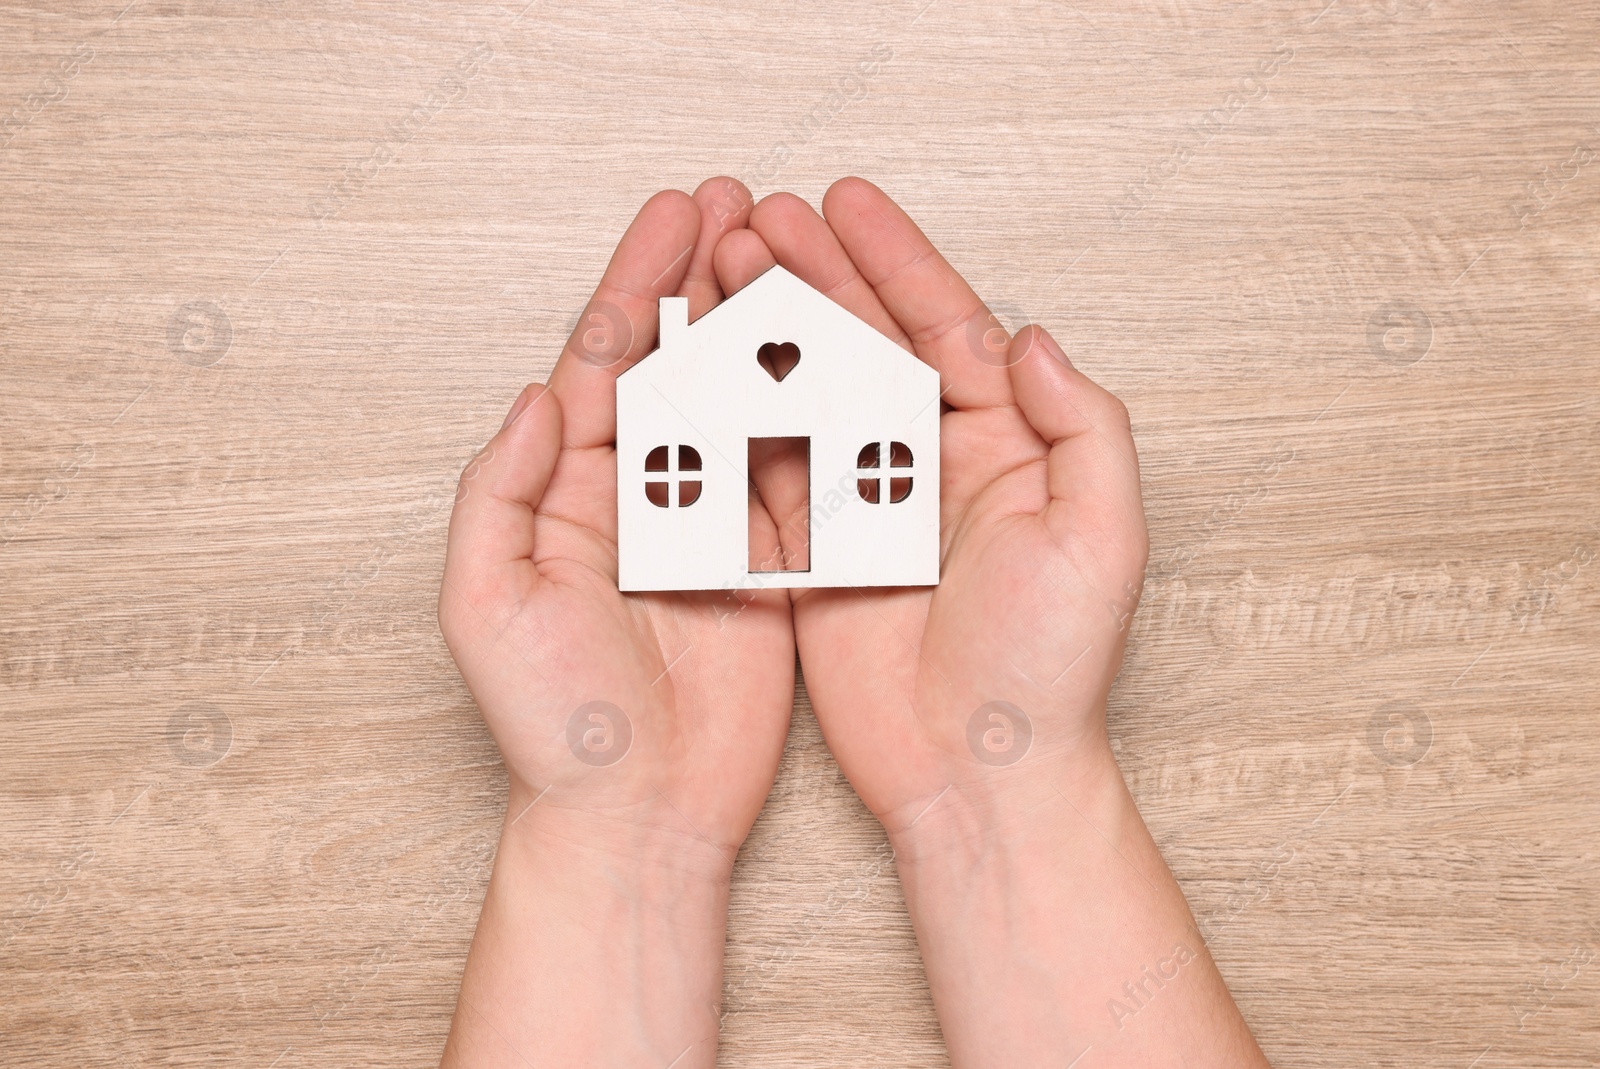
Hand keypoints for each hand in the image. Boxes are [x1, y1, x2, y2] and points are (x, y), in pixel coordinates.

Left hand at [437, 179, 794, 1067]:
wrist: (635, 814)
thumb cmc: (553, 722)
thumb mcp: (486, 600)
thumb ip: (501, 491)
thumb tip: (538, 394)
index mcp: (568, 491)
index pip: (602, 361)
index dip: (635, 283)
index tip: (673, 218)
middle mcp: (640, 494)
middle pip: (674, 361)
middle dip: (703, 279)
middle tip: (740, 203)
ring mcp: (709, 524)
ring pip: (739, 401)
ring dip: (760, 325)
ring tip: (787, 253)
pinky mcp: (768, 561)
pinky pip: (791, 470)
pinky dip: (810, 408)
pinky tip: (830, 350)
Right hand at [720, 178, 1268, 1068]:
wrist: (981, 774)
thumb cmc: (1052, 669)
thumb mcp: (1102, 538)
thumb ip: (1081, 427)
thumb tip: (1032, 337)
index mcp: (1007, 446)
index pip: (946, 328)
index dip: (897, 260)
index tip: (845, 202)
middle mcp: (935, 463)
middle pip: (870, 344)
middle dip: (817, 274)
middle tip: (761, 215)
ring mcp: (870, 503)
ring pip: (813, 390)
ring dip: (771, 326)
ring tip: (724, 264)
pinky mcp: (817, 550)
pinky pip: (773, 464)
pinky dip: (740, 410)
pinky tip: (707, 359)